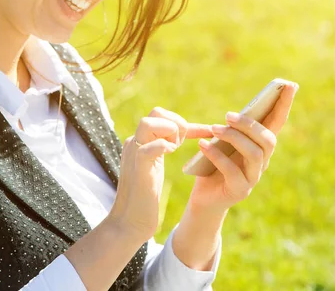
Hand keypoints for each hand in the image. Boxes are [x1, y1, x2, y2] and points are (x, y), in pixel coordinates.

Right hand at [108, 107, 212, 239]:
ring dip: (170, 132)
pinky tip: (171, 154)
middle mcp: (134, 142)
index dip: (185, 122)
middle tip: (183, 144)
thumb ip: (161, 149)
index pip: (161, 116)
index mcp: (140, 141)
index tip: (206, 131)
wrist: (129, 222)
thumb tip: (175, 138)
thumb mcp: (155, 166)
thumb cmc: (145, 198)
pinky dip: (163, 146)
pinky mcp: (137, 166)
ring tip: (175, 149)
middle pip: (155, 112)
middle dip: (176, 122)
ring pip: (149, 122)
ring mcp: (134, 152)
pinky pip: (149, 146)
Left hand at [188, 82, 298, 212]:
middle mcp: (261, 162)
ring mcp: (253, 178)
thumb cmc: (213, 167)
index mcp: (259, 147)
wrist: (204, 200)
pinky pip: (232, 170)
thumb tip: (234, 115)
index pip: (277, 123)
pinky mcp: (239, 191)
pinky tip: (203, 146)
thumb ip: (231, 131)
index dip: (284, 105)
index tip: (289, 85)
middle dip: (250, 125)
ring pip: (254, 154)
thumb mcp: (222, 144)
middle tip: (227, 115)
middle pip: (268, 140)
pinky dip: (216, 155)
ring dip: (233, 138)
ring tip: (214, 129)